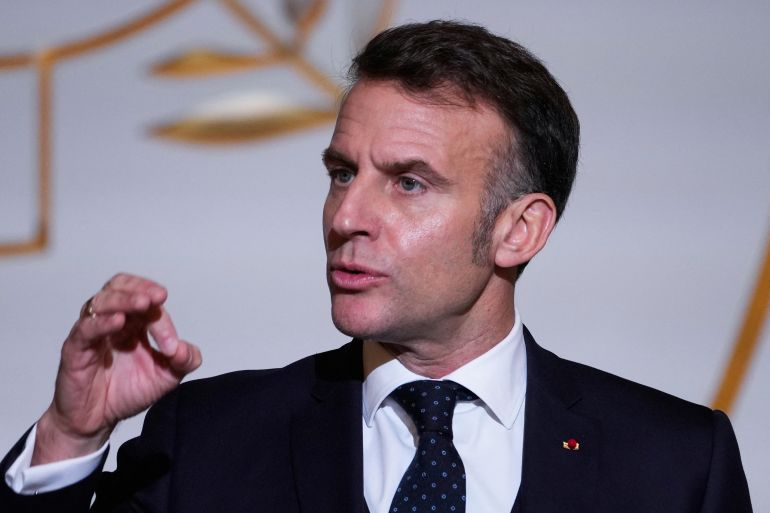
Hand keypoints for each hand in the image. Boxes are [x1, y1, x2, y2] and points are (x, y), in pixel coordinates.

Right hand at [32, 274, 201, 464]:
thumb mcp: (166, 377)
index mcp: (135, 323)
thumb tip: (185, 349)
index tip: (172, 345)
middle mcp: (112, 321)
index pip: (148, 305)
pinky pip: (85, 329)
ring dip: (123, 299)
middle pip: (120, 288)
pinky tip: (117, 322)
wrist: (98, 421)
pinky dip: (101, 323)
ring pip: (101, 301)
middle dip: (140, 288)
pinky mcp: (75, 349)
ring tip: (142, 303)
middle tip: (158, 296)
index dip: (162, 318)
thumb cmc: (127, 392)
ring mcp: (92, 333)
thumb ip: (183, 361)